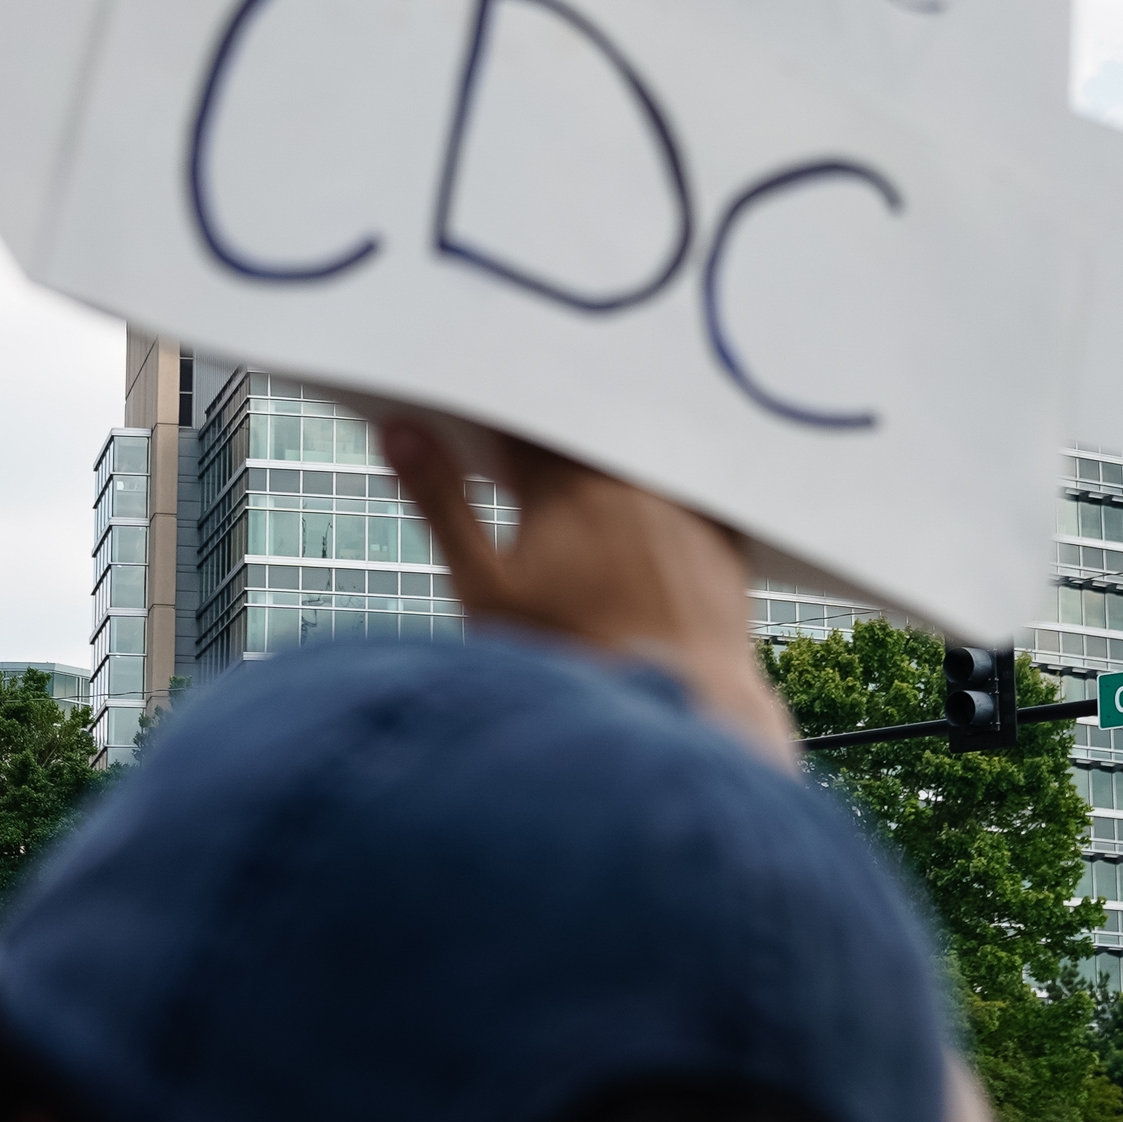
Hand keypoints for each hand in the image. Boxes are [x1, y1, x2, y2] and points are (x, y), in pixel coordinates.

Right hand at [380, 421, 798, 769]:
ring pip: (633, 448)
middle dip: (548, 435)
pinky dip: (663, 482)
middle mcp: (626, 474)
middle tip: (526, 461)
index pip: (518, 418)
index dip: (493, 417)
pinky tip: (647, 509)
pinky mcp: (723, 528)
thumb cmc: (572, 655)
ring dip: (604, 456)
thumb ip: (441, 501)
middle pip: (578, 425)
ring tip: (583, 498)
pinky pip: (690, 479)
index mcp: (562, 481)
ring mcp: (681, 497)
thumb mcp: (485, 588)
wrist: (677, 705)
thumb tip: (400, 433)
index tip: (477, 425)